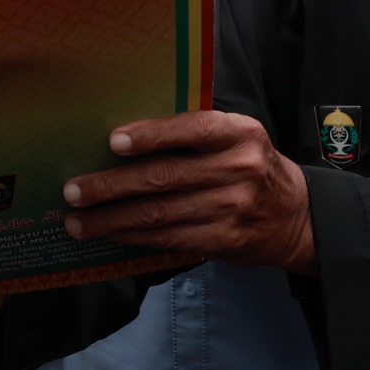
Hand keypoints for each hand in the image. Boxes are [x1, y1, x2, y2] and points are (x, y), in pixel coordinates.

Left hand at [59, 111, 313, 269]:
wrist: (296, 215)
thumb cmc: (248, 166)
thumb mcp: (236, 137)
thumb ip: (193, 134)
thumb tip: (122, 137)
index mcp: (239, 133)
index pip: (192, 128)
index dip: (151, 135)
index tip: (113, 141)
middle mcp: (238, 168)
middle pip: (164, 177)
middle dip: (111, 186)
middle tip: (73, 190)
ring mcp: (232, 208)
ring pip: (159, 214)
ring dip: (111, 219)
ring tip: (78, 221)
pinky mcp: (225, 240)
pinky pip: (169, 238)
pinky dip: (134, 236)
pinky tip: (110, 233)